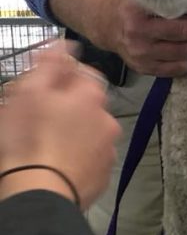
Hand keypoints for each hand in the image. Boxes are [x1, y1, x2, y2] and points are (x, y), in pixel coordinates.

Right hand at [0, 41, 120, 207]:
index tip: (41, 88)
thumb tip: (65, 43)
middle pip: (88, 105)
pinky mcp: (103, 174)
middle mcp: (107, 119)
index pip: (84, 74)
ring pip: (90, 132)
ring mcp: (108, 149)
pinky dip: (77, 158)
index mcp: (91, 96)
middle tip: (37, 118)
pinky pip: (90, 158)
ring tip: (45, 145)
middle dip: (67, 108)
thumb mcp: (29, 92)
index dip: (62, 78)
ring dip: (73, 133)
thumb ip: (50, 64)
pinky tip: (56, 164)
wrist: (41, 191)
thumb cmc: (29, 138)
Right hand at [101, 0, 186, 76]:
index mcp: (139, 8)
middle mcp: (138, 31)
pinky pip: (175, 69)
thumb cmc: (135, 5)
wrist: (106, 23)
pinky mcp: (142, 68)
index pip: (177, 9)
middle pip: (184, 32)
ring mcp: (139, 52)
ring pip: (183, 52)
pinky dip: (185, 61)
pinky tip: (185, 52)